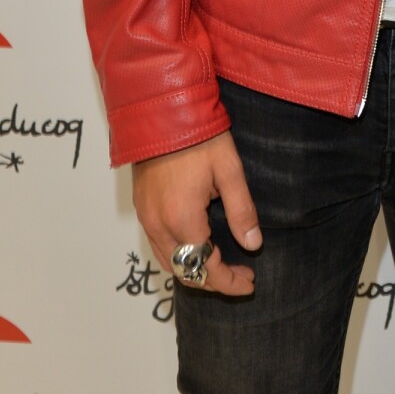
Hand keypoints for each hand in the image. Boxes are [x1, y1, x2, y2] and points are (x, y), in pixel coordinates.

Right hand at [132, 131, 260, 296]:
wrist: (161, 110)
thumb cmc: (199, 136)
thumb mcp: (229, 171)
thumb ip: (242, 211)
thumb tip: (253, 244)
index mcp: (183, 219)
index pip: (206, 268)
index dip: (229, 282)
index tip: (249, 282)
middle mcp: (159, 224)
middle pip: (185, 272)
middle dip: (213, 281)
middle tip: (240, 275)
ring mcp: (146, 217)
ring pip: (168, 262)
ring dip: (194, 270)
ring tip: (221, 264)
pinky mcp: (141, 207)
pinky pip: (158, 245)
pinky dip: (179, 255)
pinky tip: (198, 244)